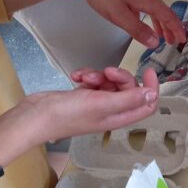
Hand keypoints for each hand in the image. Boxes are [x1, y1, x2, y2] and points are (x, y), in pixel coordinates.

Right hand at [26, 68, 159, 141]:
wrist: (34, 116)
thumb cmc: (68, 114)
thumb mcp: (101, 104)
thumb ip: (128, 99)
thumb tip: (153, 94)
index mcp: (119, 117)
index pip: (146, 105)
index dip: (151, 89)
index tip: (149, 70)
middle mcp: (110, 111)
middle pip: (128, 89)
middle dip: (118, 76)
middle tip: (106, 72)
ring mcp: (96, 103)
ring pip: (109, 83)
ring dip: (99, 75)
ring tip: (84, 77)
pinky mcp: (82, 95)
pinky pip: (93, 81)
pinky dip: (86, 75)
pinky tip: (76, 75)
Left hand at [70, 0, 186, 47]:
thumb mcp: (118, 15)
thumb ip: (137, 30)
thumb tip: (155, 43)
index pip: (167, 15)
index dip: (176, 28)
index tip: (183, 40)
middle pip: (164, 12)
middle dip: (171, 28)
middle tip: (174, 42)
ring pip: (155, 10)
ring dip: (161, 24)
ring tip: (162, 37)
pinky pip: (146, 8)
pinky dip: (150, 18)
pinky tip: (145, 25)